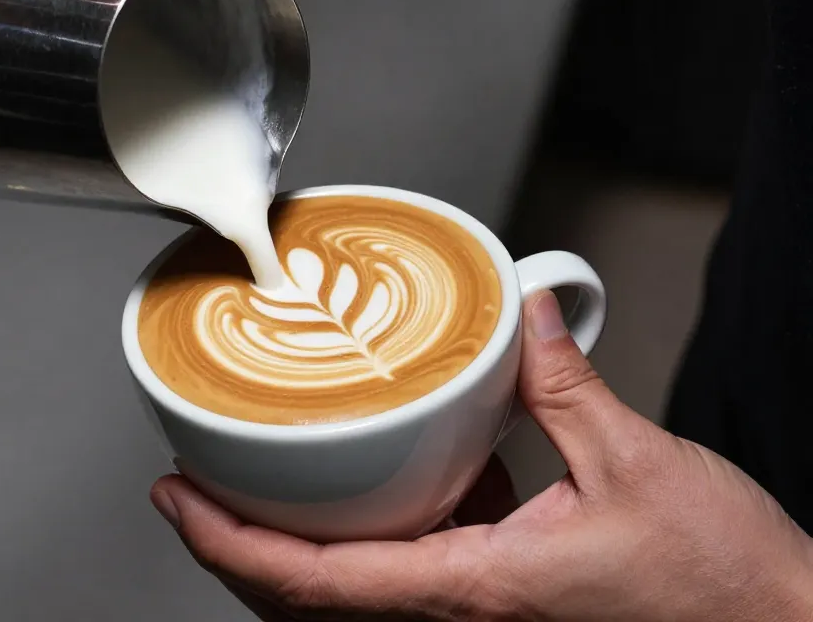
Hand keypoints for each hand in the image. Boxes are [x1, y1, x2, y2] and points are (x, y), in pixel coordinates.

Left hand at [149, 291, 812, 620]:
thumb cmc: (722, 586)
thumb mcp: (636, 463)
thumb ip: (563, 380)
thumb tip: (528, 305)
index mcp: (476, 588)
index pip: (314, 580)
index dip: (228, 543)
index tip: (175, 500)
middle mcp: (465, 612)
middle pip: (309, 599)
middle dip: (238, 549)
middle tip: (191, 488)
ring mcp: (481, 612)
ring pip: (350, 593)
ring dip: (292, 545)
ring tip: (257, 480)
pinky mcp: (505, 596)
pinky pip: (408, 570)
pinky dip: (365, 534)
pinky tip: (375, 483)